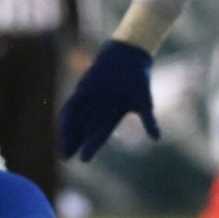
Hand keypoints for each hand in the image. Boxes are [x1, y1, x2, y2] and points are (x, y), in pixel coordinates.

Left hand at [57, 40, 158, 161]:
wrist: (130, 57)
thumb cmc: (139, 81)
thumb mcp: (145, 103)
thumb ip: (148, 121)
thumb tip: (156, 138)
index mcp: (112, 116)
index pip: (99, 135)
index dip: (91, 147)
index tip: (84, 160)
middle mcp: (99, 110)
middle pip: (84, 130)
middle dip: (75, 143)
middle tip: (65, 157)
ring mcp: (90, 99)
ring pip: (76, 119)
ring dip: (69, 131)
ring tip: (62, 144)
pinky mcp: (84, 87)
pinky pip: (73, 102)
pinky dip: (67, 113)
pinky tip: (62, 123)